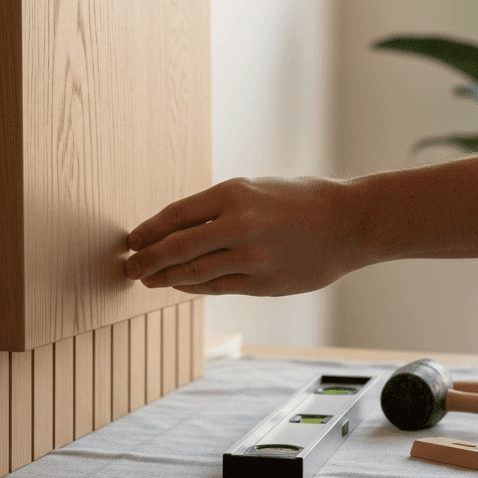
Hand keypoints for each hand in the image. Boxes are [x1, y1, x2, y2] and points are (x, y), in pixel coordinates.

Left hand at [123, 177, 362, 296]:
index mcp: (232, 193)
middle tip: (129, 267)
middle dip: (148, 259)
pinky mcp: (264, 283)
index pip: (175, 216)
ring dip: (166, 278)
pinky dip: (194, 287)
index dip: (148, 231)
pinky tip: (180, 285)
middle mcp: (238, 225)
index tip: (131, 240)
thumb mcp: (253, 190)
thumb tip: (174, 231)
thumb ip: (216, 209)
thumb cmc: (297, 200)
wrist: (348, 222)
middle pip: (177, 248)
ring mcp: (252, 257)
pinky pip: (218, 288)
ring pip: (194, 273)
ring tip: (148, 279)